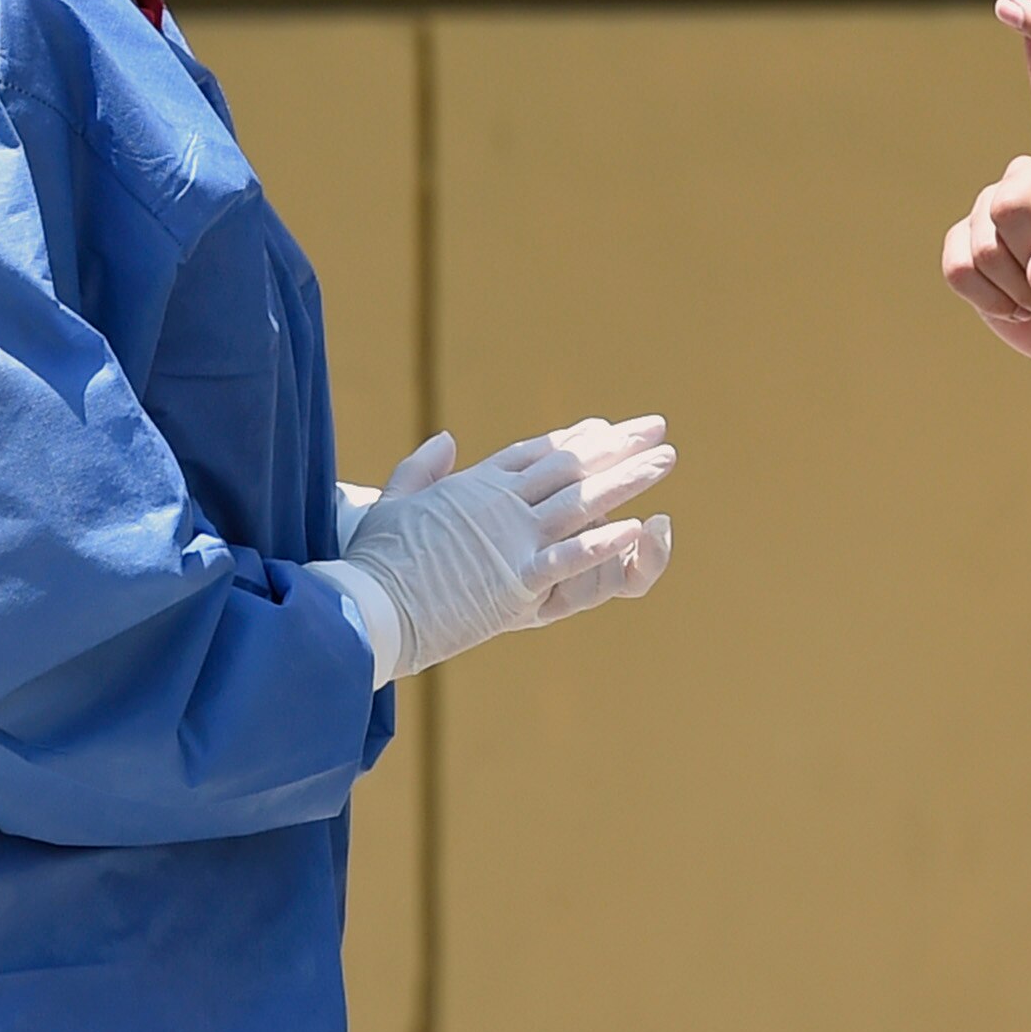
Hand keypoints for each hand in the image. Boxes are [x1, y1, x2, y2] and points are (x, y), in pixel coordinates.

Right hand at [331, 417, 678, 677]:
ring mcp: (510, 542)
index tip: (603, 426)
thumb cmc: (375, 560)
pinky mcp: (514, 582)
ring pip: (581, 502)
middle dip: (617, 447)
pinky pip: (568, 559)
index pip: (534, 454)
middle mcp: (499, 506)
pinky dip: (604, 542)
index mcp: (474, 487)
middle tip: (656, 428)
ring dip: (627, 479)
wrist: (365, 605)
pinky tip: (639, 525)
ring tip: (665, 458)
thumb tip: (446, 439)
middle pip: (569, 468)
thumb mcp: (394, 503)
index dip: (572, 439)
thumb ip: (421, 469)